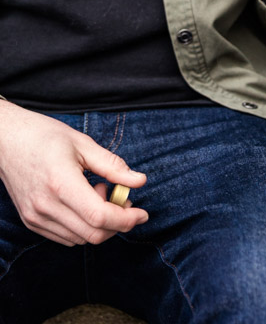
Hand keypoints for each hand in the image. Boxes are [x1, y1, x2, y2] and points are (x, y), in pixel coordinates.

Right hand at [0, 101, 147, 245]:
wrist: (7, 141)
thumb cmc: (45, 136)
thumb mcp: (83, 144)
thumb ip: (113, 166)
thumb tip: (139, 181)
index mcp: (61, 183)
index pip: (100, 216)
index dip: (127, 219)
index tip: (143, 213)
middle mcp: (46, 206)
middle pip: (93, 234)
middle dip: (117, 222)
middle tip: (121, 197)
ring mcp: (36, 217)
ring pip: (80, 239)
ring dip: (99, 224)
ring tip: (97, 191)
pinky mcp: (31, 222)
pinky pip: (65, 237)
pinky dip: (83, 227)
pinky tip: (83, 201)